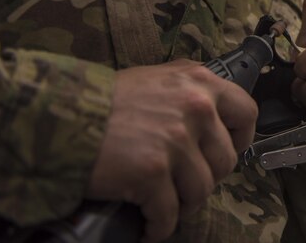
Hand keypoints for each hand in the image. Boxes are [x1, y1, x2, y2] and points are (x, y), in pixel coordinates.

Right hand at [86, 59, 257, 242]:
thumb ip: (188, 91)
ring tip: (163, 203)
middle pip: (226, 160)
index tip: (229, 150)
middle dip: (206, 178)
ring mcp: (176, 140)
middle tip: (184, 183)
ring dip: (183, 203)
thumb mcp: (156, 79)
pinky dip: (158, 226)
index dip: (240, 138)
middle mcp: (195, 108)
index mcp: (199, 82)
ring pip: (201, 190)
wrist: (59, 116)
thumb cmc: (104, 100)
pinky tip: (148, 224)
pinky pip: (169, 214)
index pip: (246, 113)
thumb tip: (213, 113)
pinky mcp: (153, 172)